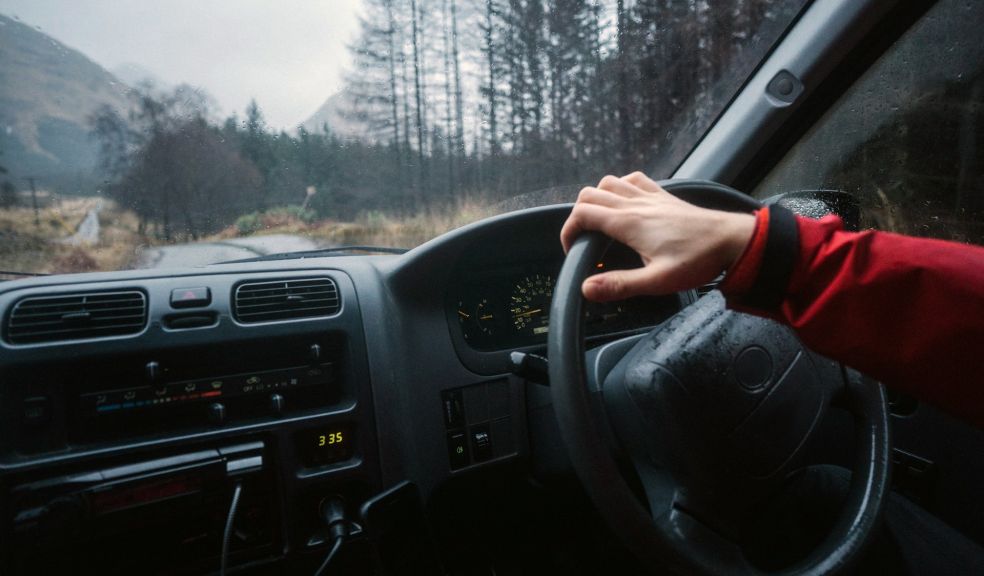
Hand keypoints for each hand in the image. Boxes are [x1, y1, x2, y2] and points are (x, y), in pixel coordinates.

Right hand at [560, 172, 755, 300]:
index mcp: (629, 223)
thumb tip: (587, 288)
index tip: (572, 250)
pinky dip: (621, 186)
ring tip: (599, 222)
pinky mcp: (664, 196)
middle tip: (583, 239)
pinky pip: (633, 179)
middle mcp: (636, 204)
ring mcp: (650, 197)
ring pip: (609, 182)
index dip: (569, 231)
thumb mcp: (657, 281)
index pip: (583, 214)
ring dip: (597, 198)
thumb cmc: (698, 260)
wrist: (732, 241)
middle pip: (590, 194)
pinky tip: (625, 203)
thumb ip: (619, 284)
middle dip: (577, 215)